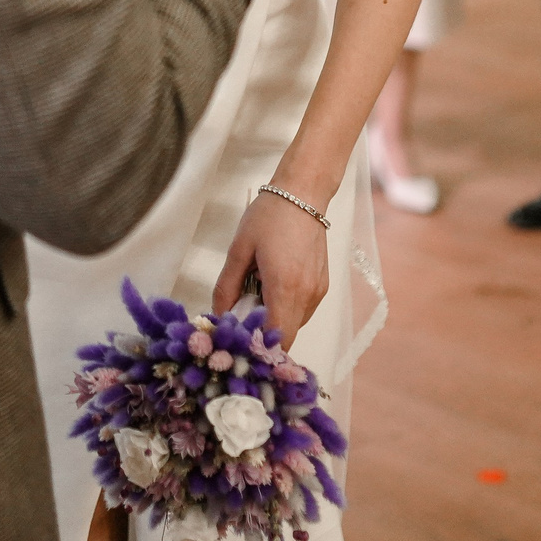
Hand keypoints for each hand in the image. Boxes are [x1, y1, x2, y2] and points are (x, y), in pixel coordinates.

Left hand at [212, 186, 329, 343]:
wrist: (303, 194)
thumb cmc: (269, 217)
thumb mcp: (239, 249)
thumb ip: (227, 286)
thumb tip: (219, 315)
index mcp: (284, 286)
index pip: (276, 338)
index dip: (257, 345)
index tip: (237, 338)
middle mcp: (306, 295)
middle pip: (285, 337)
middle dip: (262, 334)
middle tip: (241, 313)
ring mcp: (317, 292)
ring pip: (294, 325)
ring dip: (273, 320)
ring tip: (257, 291)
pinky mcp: (322, 286)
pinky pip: (301, 311)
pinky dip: (285, 308)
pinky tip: (272, 285)